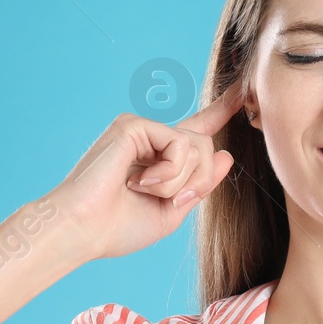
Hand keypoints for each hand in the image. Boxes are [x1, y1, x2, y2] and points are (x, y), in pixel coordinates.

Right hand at [42, 79, 242, 263]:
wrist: (82, 231)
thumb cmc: (117, 228)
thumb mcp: (172, 210)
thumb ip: (199, 184)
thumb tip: (225, 154)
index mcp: (159, 158)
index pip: (196, 130)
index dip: (220, 111)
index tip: (240, 91)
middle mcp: (150, 139)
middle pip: (206, 147)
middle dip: (198, 181)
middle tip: (168, 200)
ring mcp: (141, 129)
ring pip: (197, 146)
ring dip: (180, 181)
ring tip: (145, 190)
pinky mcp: (134, 125)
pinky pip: (180, 144)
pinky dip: (169, 172)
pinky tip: (139, 181)